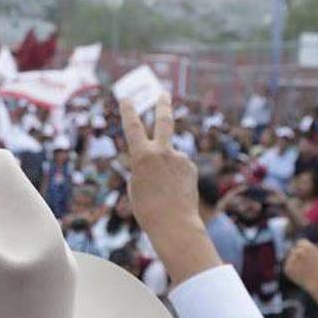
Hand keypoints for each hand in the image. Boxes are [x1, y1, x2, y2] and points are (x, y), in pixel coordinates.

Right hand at [120, 94, 201, 233]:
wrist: (175, 224)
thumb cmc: (148, 209)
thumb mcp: (135, 186)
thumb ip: (143, 167)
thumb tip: (156, 160)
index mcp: (142, 156)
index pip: (134, 127)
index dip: (129, 112)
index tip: (127, 99)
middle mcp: (162, 152)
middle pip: (164, 120)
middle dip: (162, 105)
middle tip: (163, 93)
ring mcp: (179, 158)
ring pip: (169, 158)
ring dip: (165, 171)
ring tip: (164, 192)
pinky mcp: (190, 167)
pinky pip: (179, 168)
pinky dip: (175, 178)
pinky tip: (175, 193)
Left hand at [284, 240, 317, 296]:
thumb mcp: (316, 255)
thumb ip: (307, 248)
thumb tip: (298, 243)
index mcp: (306, 246)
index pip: (300, 242)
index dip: (303, 249)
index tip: (306, 255)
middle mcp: (298, 252)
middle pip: (294, 250)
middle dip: (298, 256)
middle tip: (307, 265)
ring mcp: (292, 260)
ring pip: (291, 258)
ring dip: (295, 263)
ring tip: (304, 270)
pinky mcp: (287, 268)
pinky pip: (288, 266)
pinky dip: (293, 270)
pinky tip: (300, 274)